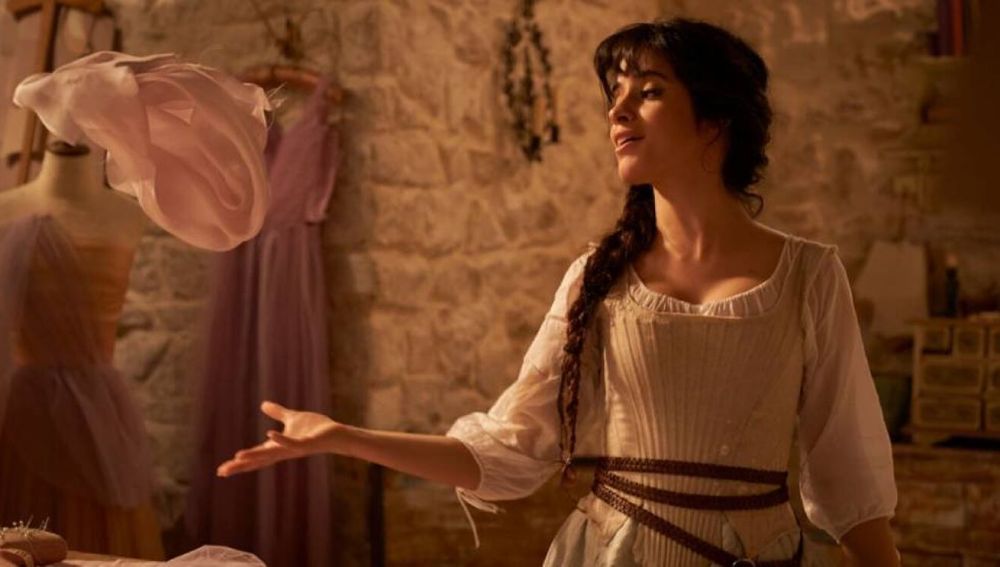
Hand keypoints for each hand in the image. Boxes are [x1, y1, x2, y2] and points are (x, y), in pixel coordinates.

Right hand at [216, 401, 343, 476]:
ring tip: (237, 456)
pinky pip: (292, 443)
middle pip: (258, 460)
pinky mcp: (306, 444)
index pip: (255, 456)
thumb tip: (263, 404)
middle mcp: (283, 451)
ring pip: (271, 454)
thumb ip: (278, 412)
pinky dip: (281, 439)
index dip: (239, 463)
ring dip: (255, 455)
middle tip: (222, 471)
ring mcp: (294, 449)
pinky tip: (269, 434)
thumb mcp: (292, 417)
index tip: (222, 470)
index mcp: (278, 446)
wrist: (336, 434)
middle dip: (241, 466)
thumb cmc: (316, 429)